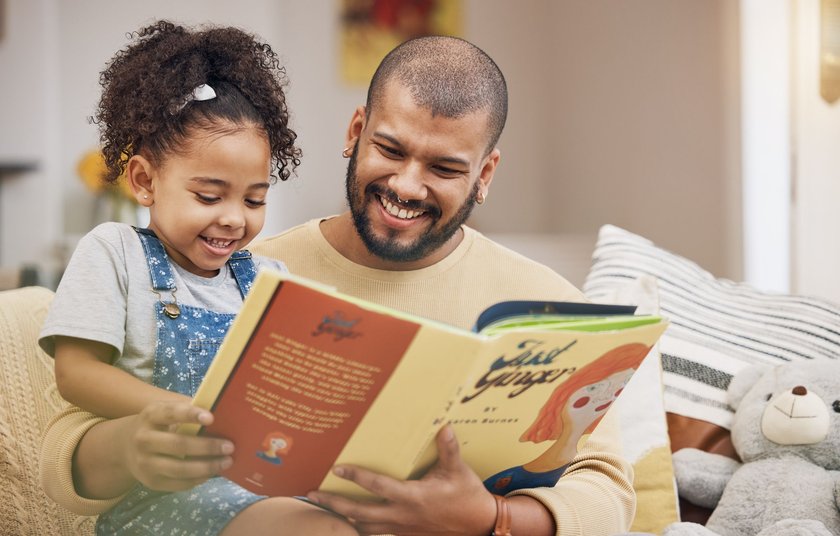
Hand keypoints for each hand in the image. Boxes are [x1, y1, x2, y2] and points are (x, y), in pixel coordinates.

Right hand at [120, 400, 234, 491]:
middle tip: (229, 446)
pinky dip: (198, 479)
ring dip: (206, 467)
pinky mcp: (150, 482)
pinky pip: (178, 484)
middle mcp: (144, 439)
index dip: (191, 415)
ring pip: (179, 468)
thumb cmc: (159, 424)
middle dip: (207, 447)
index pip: (171, 413)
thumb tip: (223, 411)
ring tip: (226, 462)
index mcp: (151, 415)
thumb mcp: (166, 410)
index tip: (211, 418)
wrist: (125, 446)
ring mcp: (145, 463)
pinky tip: (211, 473)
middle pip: (178, 444)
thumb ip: (189, 409)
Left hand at [307, 425, 496, 535]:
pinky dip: (358, 528)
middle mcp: (402, 515)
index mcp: (413, 496)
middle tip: (311, 495)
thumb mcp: (458, 470)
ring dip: (341, 519)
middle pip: (359, 513)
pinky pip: (376, 534)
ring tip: (321, 509)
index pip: (378, 486)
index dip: (356, 477)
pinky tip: (346, 522)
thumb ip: (448, 448)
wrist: (478, 525)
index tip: (336, 469)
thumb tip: (443, 426)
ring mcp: (401, 528)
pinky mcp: (404, 535)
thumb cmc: (466, 495)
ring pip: (363, 528)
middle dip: (333, 504)